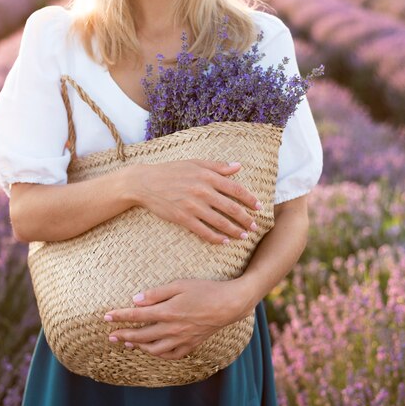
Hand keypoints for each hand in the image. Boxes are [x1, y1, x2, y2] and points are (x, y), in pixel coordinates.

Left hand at [103, 279, 254, 359]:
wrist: (229, 304)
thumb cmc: (204, 290)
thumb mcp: (179, 285)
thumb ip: (156, 293)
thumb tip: (135, 300)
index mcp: (167, 312)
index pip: (137, 316)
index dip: (120, 317)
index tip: (106, 317)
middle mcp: (172, 329)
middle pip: (141, 336)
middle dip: (124, 335)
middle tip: (111, 335)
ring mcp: (182, 339)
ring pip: (154, 349)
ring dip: (138, 347)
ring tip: (127, 343)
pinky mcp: (191, 344)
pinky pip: (171, 355)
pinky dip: (158, 355)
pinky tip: (152, 350)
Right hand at [125, 160, 261, 243]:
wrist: (145, 182)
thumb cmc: (171, 171)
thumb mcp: (195, 163)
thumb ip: (217, 166)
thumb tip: (238, 166)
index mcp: (207, 176)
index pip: (235, 189)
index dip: (249, 199)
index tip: (259, 207)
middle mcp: (202, 191)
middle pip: (231, 208)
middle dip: (245, 219)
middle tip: (254, 226)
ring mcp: (193, 206)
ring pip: (220, 222)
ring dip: (234, 230)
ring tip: (243, 236)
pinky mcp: (183, 218)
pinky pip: (204, 231)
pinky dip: (216, 238)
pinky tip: (224, 241)